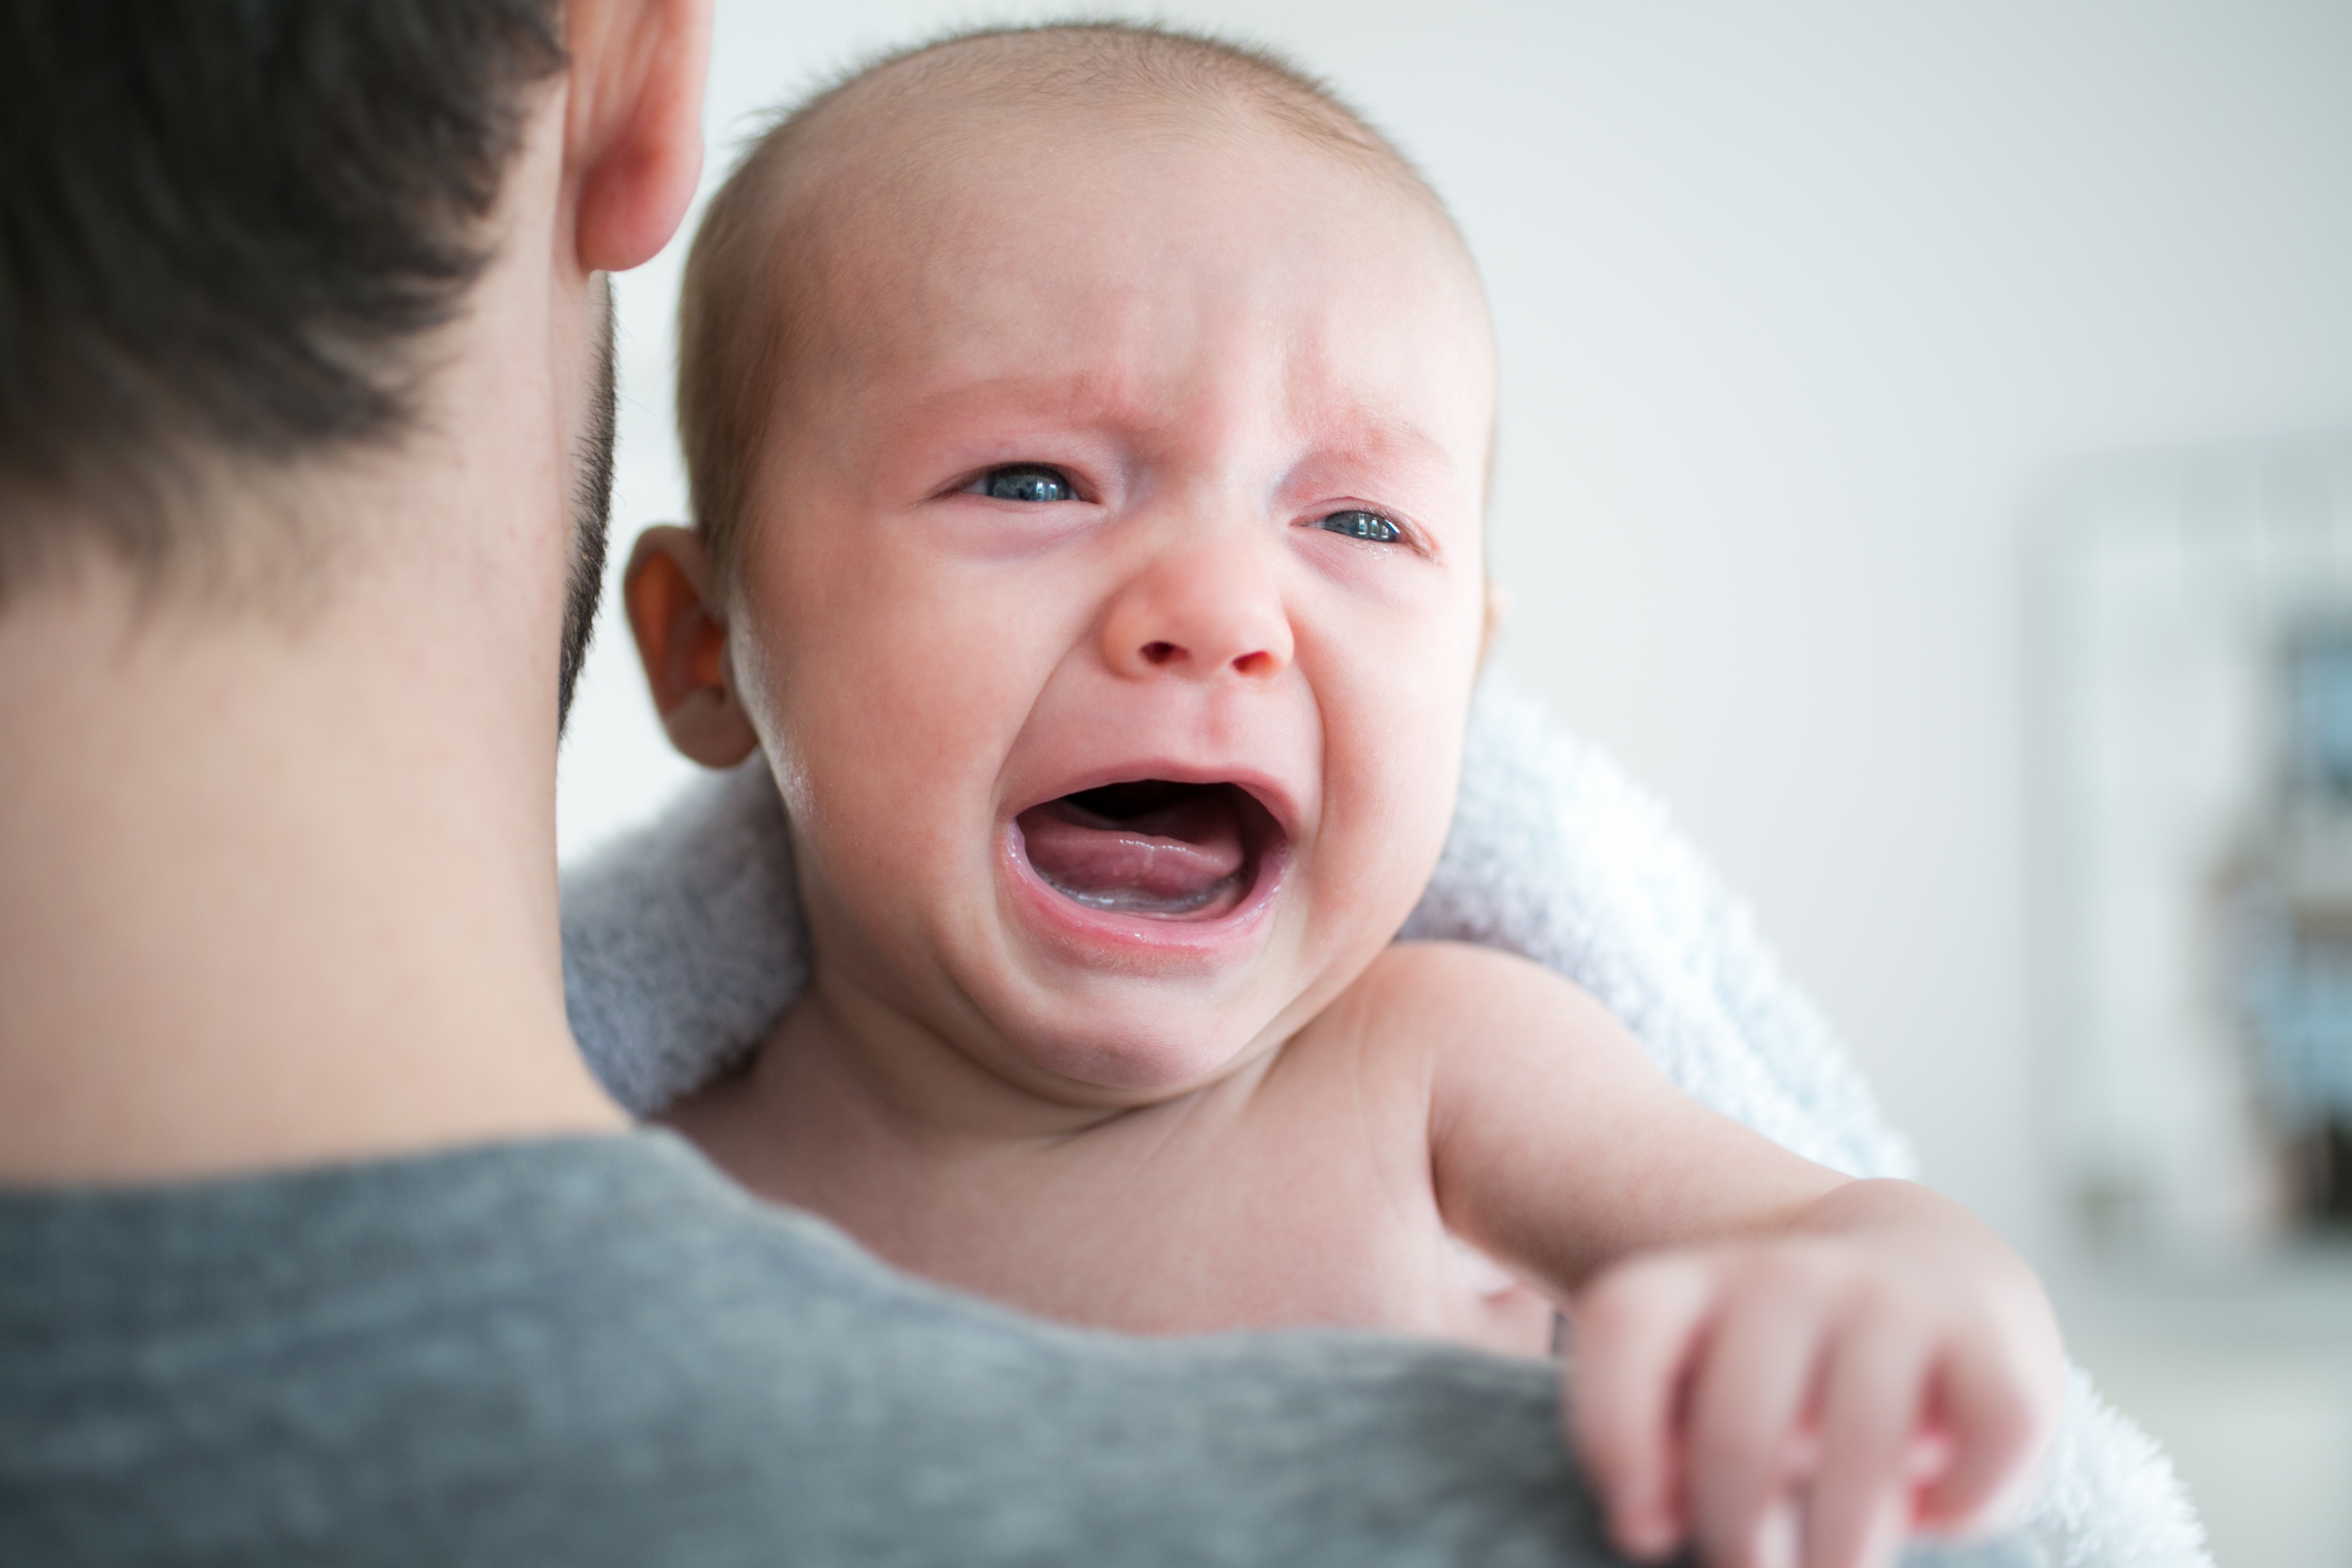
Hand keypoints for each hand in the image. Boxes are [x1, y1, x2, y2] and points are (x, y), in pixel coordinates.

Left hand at [1564, 1184, 2061, 1567]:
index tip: (1637, 1527)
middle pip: (1738, 1434)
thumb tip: (1644, 1523)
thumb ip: (1658, 1449)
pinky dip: (1955, 1509)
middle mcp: (1787, 1274)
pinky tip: (1931, 1508)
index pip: (1625, 1326)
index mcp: (1697, 1281)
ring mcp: (1891, 1300)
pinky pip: (1980, 1451)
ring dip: (1840, 1552)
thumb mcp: (1709, 1388)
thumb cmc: (1795, 1369)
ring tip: (1833, 1565)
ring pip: (1859, 1456)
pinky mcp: (1991, 1342)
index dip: (1613, 1436)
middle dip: (1738, 1538)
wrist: (1933, 1274)